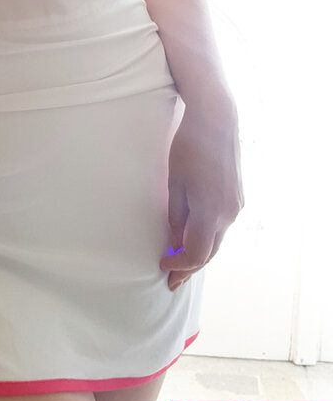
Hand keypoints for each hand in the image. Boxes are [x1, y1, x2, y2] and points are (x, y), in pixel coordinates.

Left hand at [159, 97, 243, 290]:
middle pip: (209, 252)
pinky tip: (195, 236)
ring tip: (180, 261)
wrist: (216, 119)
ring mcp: (236, 206)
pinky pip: (222, 225)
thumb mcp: (174, 183)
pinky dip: (208, 236)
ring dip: (199, 252)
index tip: (162, 266)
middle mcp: (228, 214)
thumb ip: (176, 216)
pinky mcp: (238, 197)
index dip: (178, 265)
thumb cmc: (188, 148)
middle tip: (172, 281)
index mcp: (210, 213)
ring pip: (217, 240)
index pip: (195, 254)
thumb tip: (176, 242)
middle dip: (189, 268)